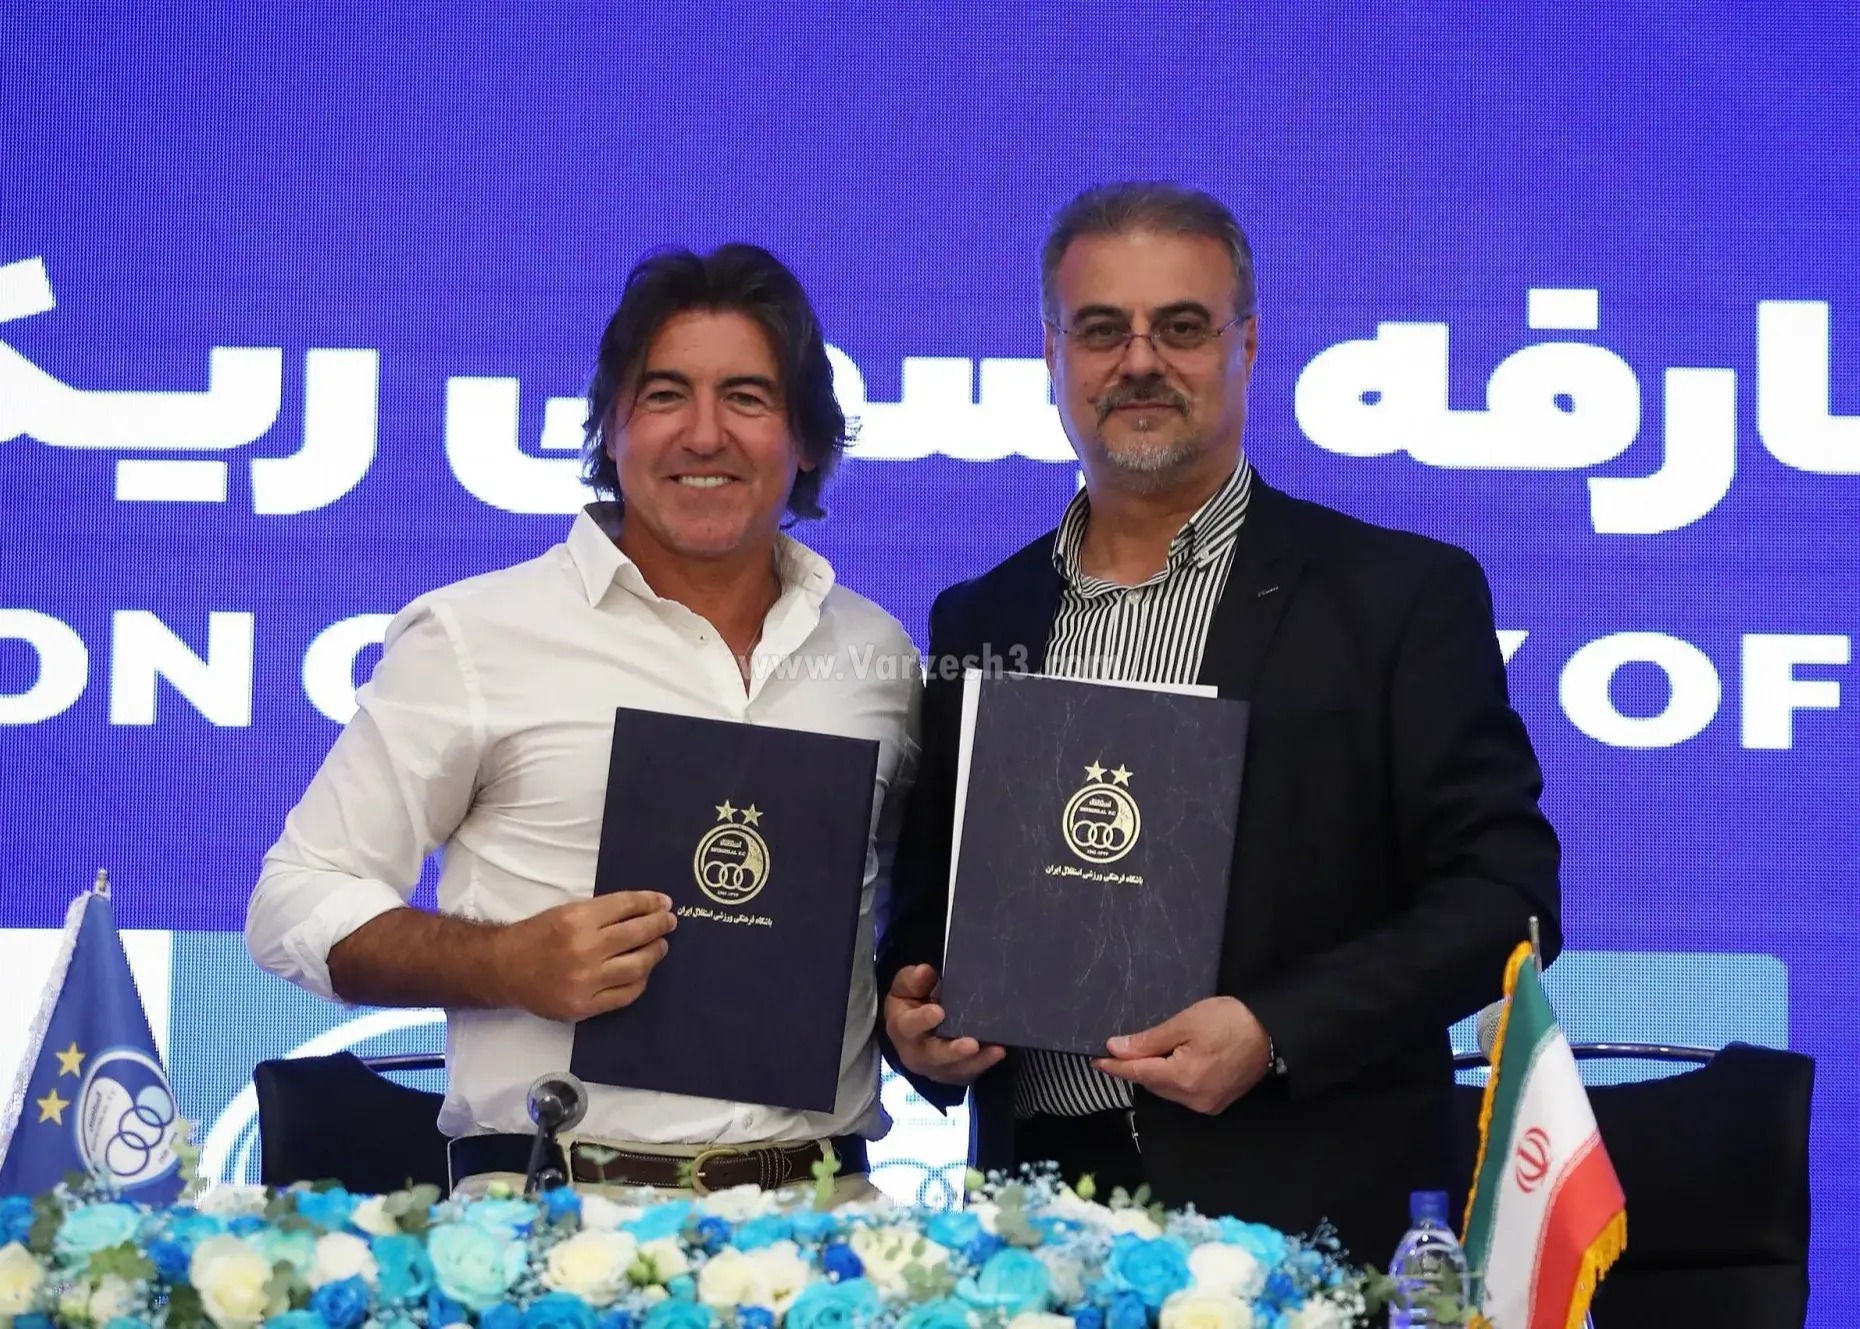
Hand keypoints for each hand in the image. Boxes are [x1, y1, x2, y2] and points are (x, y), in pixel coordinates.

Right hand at [494, 891, 676, 1020]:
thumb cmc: (537, 936)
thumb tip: (643, 910)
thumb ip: (602, 913)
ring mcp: (585, 981)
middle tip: (669, 922)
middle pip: (636, 935)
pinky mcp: (584, 1006)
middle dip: (659, 925)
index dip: (650, 902)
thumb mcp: (566, 911)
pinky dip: (639, 982)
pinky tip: (643, 972)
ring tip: (660, 946)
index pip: (626, 907)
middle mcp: (584, 949)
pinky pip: (625, 995)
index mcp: (577, 920)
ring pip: (637, 966)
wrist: (504, 970)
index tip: (664, 902)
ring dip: (654, 953)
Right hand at [884, 964, 1006, 1084]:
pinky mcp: (955, 1074)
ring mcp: (937, 1067)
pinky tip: (999, 1052)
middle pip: (935, 1056)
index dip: (923, 1020)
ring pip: (957, 1069)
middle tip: (971, 1044)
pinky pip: (971, 1072)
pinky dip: (985, 1063)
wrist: (914, 1029)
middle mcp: (918, 1053)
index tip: (938, 1011)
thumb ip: (913, 980)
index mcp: (902, 1028)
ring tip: (995, 1050)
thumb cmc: (911, 1003)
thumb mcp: (905, 987)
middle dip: (954, 1051)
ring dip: (977, 1061)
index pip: (909, 1025)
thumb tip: (924, 972)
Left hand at [1092, 996, 1271, 1114]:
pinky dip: (1173, 1079)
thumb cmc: (1229, 1020)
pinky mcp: (1218, 1102)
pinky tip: (1171, 1063)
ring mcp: (1207, 1104)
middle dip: (1135, 1067)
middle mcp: (1194, 1099)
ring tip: (1146, 1053)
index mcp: (1184, 1079)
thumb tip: (1117, 1049)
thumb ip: (1149, 1040)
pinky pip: (1184, 1092)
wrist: (1272, 1031)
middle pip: (1152, 1083)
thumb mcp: (1185, 1023)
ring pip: (1168, 1090)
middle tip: (1119, 1050)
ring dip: (1154, 1073)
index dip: (1115, 1066)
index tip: (1095, 1060)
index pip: (1138, 1073)